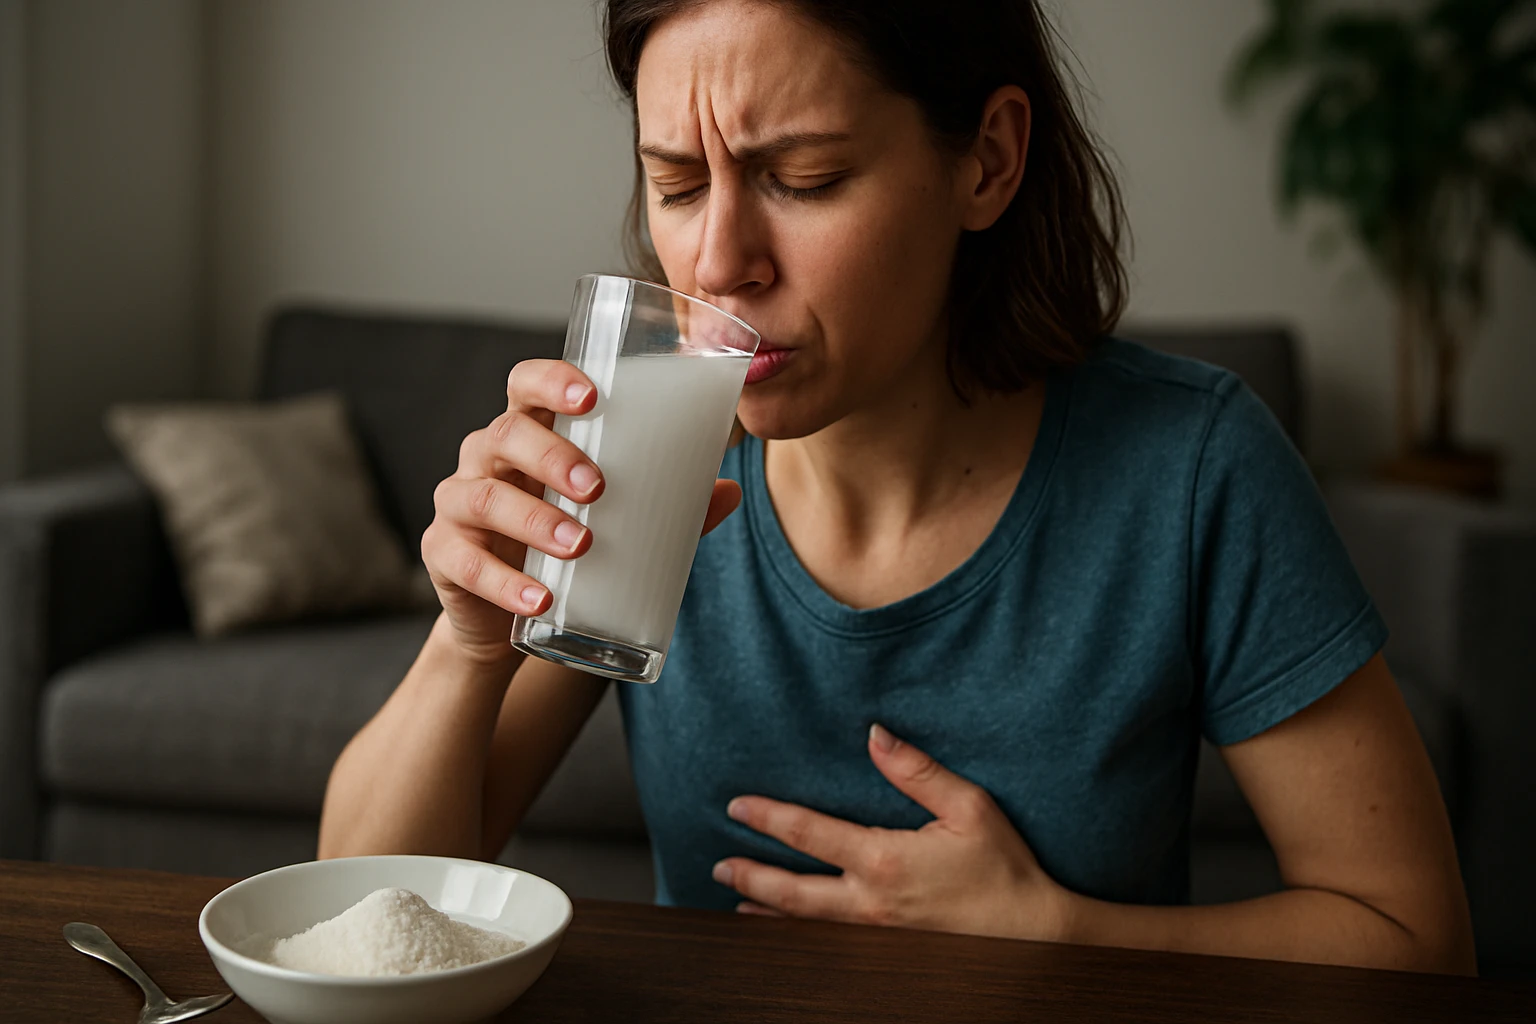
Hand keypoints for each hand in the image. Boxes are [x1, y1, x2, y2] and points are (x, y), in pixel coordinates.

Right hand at [420, 359, 742, 665]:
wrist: (508, 613)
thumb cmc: (565, 544)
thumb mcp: (615, 518)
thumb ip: (668, 504)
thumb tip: (729, 490)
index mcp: (529, 432)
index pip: (525, 384)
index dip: (552, 381)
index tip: (592, 397)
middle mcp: (486, 458)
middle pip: (506, 434)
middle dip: (551, 456)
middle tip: (598, 487)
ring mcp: (457, 504)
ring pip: (482, 497)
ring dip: (533, 520)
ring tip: (580, 546)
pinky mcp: (443, 555)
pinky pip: (465, 563)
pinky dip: (504, 583)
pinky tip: (539, 601)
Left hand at [714, 724, 1074, 941]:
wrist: (1033, 935)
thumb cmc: (1005, 869)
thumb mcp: (969, 807)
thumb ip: (917, 771)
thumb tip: (876, 736)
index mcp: (883, 860)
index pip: (809, 834)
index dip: (769, 818)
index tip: (738, 806)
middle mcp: (869, 902)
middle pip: (792, 890)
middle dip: (752, 875)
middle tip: (720, 865)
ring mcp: (876, 933)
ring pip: (806, 924)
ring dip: (767, 911)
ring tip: (737, 901)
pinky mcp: (889, 951)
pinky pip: (831, 944)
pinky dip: (800, 936)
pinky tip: (788, 931)